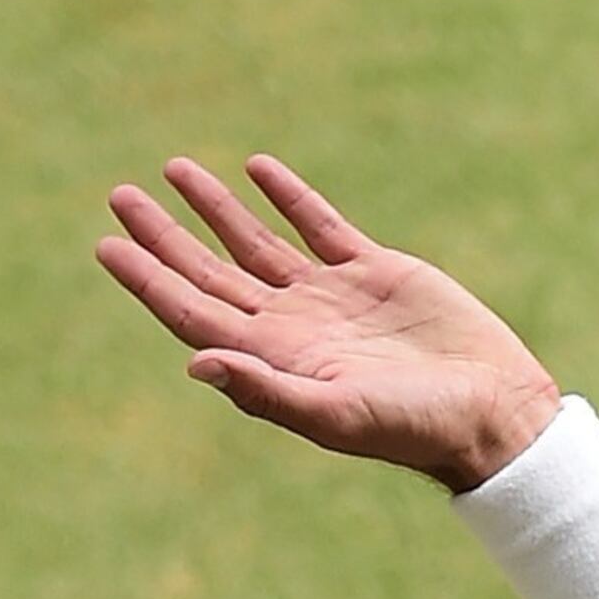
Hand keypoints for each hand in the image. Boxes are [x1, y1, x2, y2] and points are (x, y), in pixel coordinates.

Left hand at [94, 154, 556, 490]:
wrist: (491, 412)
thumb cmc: (414, 427)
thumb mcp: (336, 414)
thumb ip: (264, 390)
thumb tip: (195, 363)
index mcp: (277, 360)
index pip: (193, 312)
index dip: (149, 279)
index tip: (107, 244)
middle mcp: (295, 327)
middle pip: (211, 274)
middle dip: (165, 237)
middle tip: (120, 198)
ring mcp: (332, 298)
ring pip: (256, 244)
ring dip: (215, 210)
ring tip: (174, 172)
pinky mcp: (373, 271)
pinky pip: (318, 225)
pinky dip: (288, 197)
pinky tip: (258, 171)